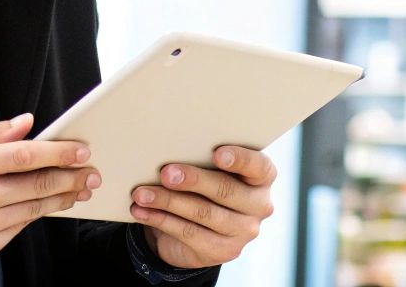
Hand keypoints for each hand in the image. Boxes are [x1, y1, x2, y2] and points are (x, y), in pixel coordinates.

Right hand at [0, 112, 100, 274]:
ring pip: (34, 209)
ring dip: (63, 198)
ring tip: (80, 189)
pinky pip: (19, 229)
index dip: (59, 152)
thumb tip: (27, 122)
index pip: (25, 155)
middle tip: (92, 173)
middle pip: (37, 185)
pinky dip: (38, 215)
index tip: (81, 150)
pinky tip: (50, 206)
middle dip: (71, 177)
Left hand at [130, 146, 276, 268]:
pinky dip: (161, 220)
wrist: (200, 229)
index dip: (239, 159)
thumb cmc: (206, 187)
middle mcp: (259, 205)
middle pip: (226, 190)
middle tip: (165, 173)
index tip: (217, 153)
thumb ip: (203, 161)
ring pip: (203, 213)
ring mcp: (243, 232)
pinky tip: (142, 212)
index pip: (258, 166)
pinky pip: (188, 233)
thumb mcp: (212, 171)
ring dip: (168, 201)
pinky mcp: (223, 251)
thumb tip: (171, 154)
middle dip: (193, 180)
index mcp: (263, 178)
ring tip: (142, 194)